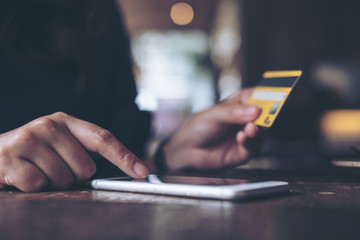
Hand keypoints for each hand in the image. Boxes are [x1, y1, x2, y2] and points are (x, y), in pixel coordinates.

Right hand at [0, 112, 148, 191]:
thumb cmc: (34, 152)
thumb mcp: (60, 143)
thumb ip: (86, 151)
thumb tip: (127, 168)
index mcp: (66, 121)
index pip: (102, 138)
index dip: (124, 156)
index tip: (142, 172)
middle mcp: (49, 125)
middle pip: (85, 167)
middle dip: (73, 176)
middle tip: (55, 168)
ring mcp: (28, 139)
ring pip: (64, 179)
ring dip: (54, 183)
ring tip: (38, 171)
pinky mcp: (10, 158)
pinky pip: (40, 185)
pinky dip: (35, 188)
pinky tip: (24, 176)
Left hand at [163, 88, 261, 170]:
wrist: (186, 151)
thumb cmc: (197, 128)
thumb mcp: (213, 115)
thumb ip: (233, 113)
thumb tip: (255, 110)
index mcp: (237, 105)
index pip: (257, 96)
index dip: (269, 95)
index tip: (279, 95)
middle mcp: (243, 119)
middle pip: (264, 114)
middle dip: (266, 114)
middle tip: (266, 114)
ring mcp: (245, 135)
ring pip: (262, 130)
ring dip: (258, 129)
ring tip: (250, 128)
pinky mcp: (244, 151)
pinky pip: (254, 145)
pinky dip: (250, 140)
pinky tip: (242, 137)